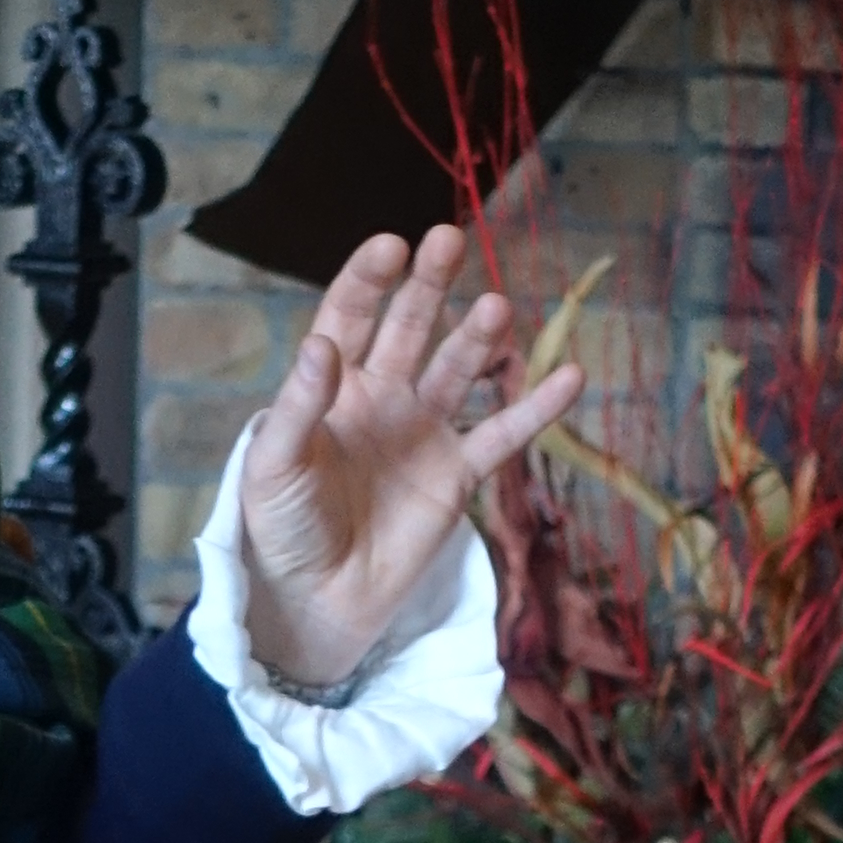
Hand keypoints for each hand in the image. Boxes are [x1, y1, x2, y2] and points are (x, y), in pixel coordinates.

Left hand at [236, 228, 582, 693]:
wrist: (315, 603)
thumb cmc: (281, 529)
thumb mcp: (273, 466)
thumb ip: (300, 407)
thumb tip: (325, 345)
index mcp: (331, 387)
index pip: (350, 316)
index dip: (369, 280)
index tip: (391, 245)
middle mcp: (382, 396)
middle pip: (409, 326)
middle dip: (428, 284)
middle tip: (448, 239)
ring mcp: (424, 432)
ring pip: (458, 370)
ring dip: (477, 338)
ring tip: (496, 308)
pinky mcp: (457, 475)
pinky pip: (503, 434)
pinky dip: (536, 408)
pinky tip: (569, 376)